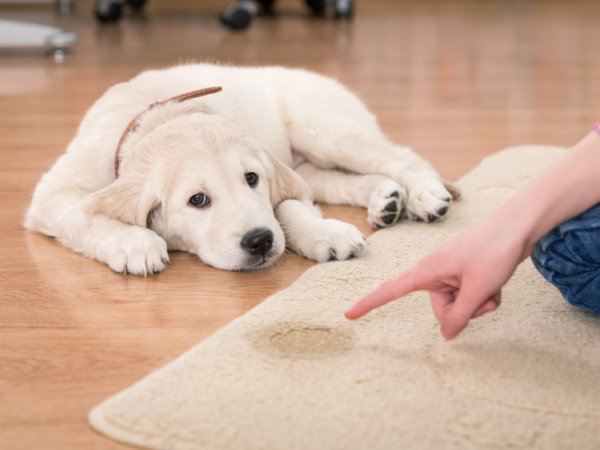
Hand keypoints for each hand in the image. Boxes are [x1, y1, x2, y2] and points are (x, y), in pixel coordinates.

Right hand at [345, 220, 526, 338]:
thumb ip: (459, 316)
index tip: (348, 314)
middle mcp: (435, 273)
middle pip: (440, 310)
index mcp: (427, 270)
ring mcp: (451, 274)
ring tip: (492, 286)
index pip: (390, 290)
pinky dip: (485, 297)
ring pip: (459, 307)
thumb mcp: (477, 290)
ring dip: (478, 304)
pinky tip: (497, 284)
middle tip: (482, 294)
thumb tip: (446, 336)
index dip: (369, 304)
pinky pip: (470, 298)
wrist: (518, 227)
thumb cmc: (494, 251)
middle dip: (464, 311)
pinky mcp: (465, 275)